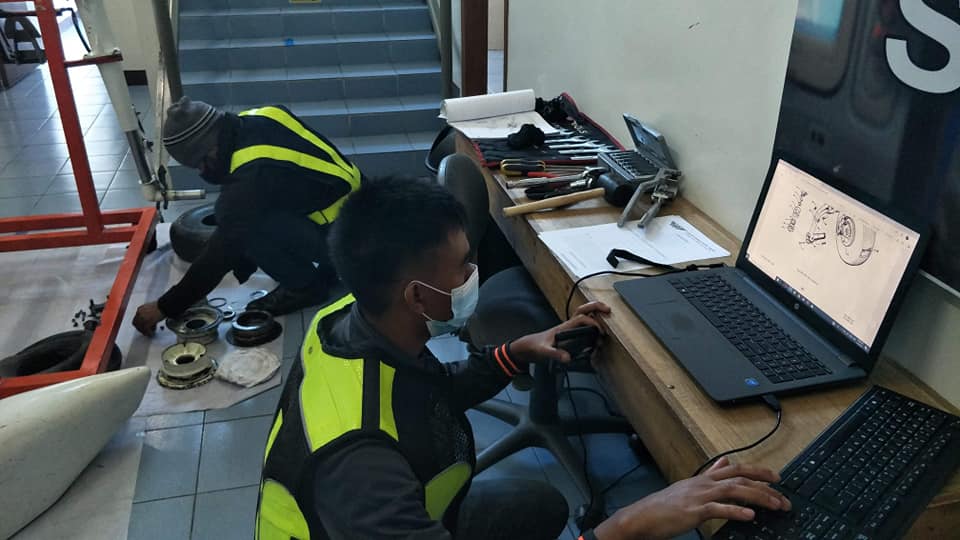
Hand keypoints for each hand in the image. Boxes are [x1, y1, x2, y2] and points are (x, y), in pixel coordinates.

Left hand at [132, 301, 164, 336]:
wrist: (165, 306)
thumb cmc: (161, 306)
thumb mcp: (150, 308)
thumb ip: (147, 313)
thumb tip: (148, 320)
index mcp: (140, 309)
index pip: (135, 319)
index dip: (138, 324)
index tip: (142, 327)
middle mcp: (139, 313)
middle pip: (136, 324)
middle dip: (141, 329)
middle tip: (145, 331)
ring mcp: (143, 318)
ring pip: (141, 327)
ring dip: (145, 331)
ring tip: (150, 332)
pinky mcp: (147, 322)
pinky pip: (146, 330)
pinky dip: (148, 333)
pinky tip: (152, 333)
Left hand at [510, 301, 609, 363]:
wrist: (527, 348)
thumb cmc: (535, 347)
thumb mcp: (543, 352)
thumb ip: (555, 354)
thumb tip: (567, 358)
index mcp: (563, 327)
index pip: (581, 318)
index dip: (592, 322)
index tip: (599, 331)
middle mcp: (567, 325)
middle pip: (583, 310)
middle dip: (596, 306)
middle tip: (608, 309)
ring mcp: (568, 329)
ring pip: (583, 315)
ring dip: (595, 312)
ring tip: (607, 315)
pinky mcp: (568, 334)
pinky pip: (582, 324)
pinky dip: (591, 322)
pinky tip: (597, 330)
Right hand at [593, 457, 790, 539]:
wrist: (643, 516)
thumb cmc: (664, 506)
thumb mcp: (689, 485)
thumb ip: (708, 474)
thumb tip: (723, 461)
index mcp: (703, 478)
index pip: (735, 468)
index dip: (757, 471)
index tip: (776, 477)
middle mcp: (703, 484)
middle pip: (740, 477)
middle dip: (765, 485)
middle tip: (784, 496)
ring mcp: (699, 496)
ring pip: (734, 490)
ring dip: (758, 497)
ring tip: (775, 505)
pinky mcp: (694, 511)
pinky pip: (718, 509)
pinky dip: (736, 512)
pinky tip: (750, 516)